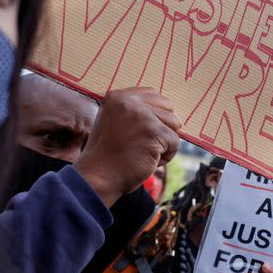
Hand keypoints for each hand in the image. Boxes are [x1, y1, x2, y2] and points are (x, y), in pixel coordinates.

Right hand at [73, 87, 180, 206]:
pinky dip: (165, 157)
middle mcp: (129, 101)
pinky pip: (175, 143)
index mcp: (117, 96)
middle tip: (143, 144)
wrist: (97, 177)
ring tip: (143, 153)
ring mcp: (142, 116)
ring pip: (174, 125)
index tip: (143, 132)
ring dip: (164, 143)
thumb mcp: (113, 122)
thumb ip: (134, 112)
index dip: (156, 115)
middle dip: (163, 128)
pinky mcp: (154, 132)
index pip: (154, 95)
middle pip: (168, 108)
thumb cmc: (107, 155)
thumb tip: (167, 112)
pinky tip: (146, 161)